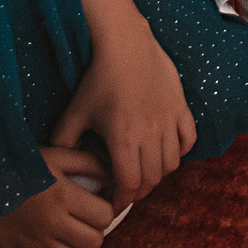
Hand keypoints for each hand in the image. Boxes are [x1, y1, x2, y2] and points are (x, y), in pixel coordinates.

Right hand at [0, 148, 116, 247]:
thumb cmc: (15, 162)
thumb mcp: (54, 154)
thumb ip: (87, 162)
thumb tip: (110, 176)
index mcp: (63, 195)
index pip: (105, 216)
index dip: (106, 209)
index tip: (99, 202)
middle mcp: (51, 222)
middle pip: (94, 242)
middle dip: (96, 231)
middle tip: (86, 219)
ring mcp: (34, 241)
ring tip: (70, 232)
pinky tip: (50, 246)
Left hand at [47, 20, 193, 209]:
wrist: (126, 44)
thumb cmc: (99, 77)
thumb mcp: (76, 111)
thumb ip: (64, 139)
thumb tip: (58, 160)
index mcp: (123, 139)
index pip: (129, 184)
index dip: (122, 201)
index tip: (113, 204)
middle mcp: (150, 134)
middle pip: (151, 179)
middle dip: (138, 192)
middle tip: (127, 191)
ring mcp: (169, 120)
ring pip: (171, 164)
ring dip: (159, 174)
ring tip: (145, 172)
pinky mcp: (181, 107)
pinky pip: (188, 140)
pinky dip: (180, 151)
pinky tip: (167, 149)